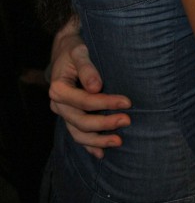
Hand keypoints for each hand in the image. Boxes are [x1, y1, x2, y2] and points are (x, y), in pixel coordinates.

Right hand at [49, 26, 130, 158]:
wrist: (66, 51)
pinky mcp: (69, 116)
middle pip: (81, 121)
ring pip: (78, 133)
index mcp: (58, 88)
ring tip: (119, 141)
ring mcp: (63, 113)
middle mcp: (58, 104)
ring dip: (98, 140)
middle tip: (128, 120)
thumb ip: (87, 67)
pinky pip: (77, 135)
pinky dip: (89, 145)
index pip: (84, 101)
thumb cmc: (75, 49)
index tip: (127, 102)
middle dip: (105, 124)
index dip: (105, 104)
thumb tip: (96, 87)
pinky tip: (101, 154)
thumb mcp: (80, 51)